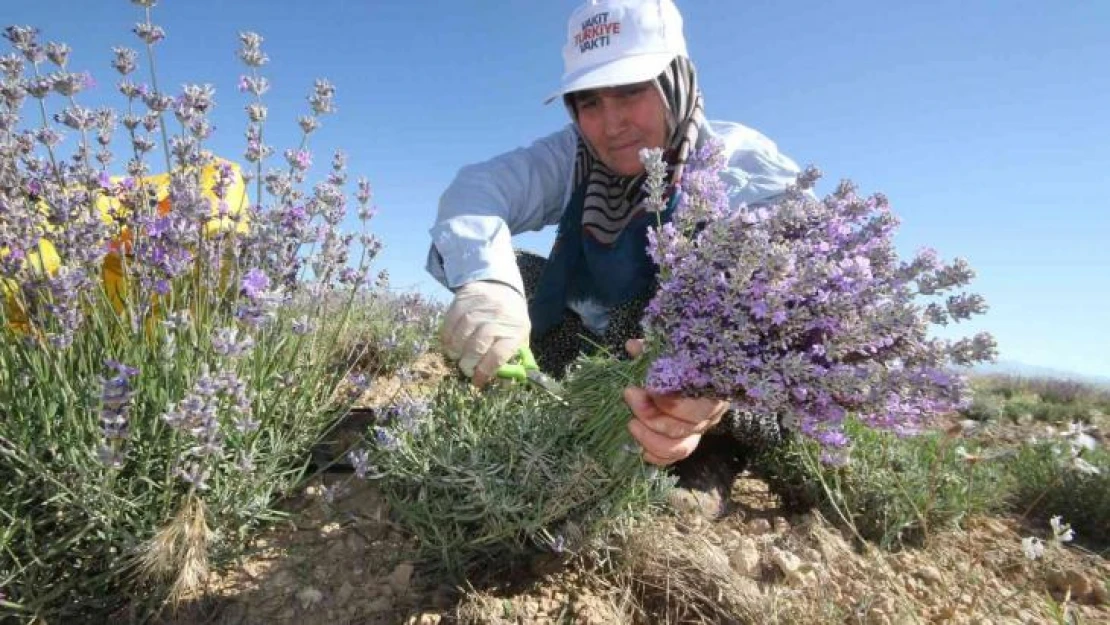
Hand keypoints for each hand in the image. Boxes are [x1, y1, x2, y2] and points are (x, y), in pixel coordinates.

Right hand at [440, 280, 530, 386]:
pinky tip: (450, 343)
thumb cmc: (510, 321)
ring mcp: (481, 306)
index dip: (486, 371)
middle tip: (465, 369)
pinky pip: (450, 321)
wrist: (502, 288)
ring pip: (462, 334)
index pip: (499, 355)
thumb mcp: (518, 338)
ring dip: (456, 351)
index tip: (478, 381)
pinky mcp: (465, 298)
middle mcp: (499, 317)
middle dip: (468, 363)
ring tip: (456, 357)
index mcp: (516, 330)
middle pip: (478, 345)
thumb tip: (503, 384)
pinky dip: (447, 337)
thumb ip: (511, 360)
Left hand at [622, 339, 728, 465]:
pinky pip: (674, 458)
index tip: (646, 386)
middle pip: (685, 426)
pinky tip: (640, 450)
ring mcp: (699, 431)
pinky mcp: (687, 443)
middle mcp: (709, 414)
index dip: (670, 401)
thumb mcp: (668, 350)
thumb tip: (633, 347)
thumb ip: (653, 350)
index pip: (697, 403)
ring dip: (651, 439)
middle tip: (629, 395)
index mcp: (711, 389)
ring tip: (631, 424)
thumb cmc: (680, 360)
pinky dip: (657, 457)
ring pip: (680, 447)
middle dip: (652, 415)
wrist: (692, 372)